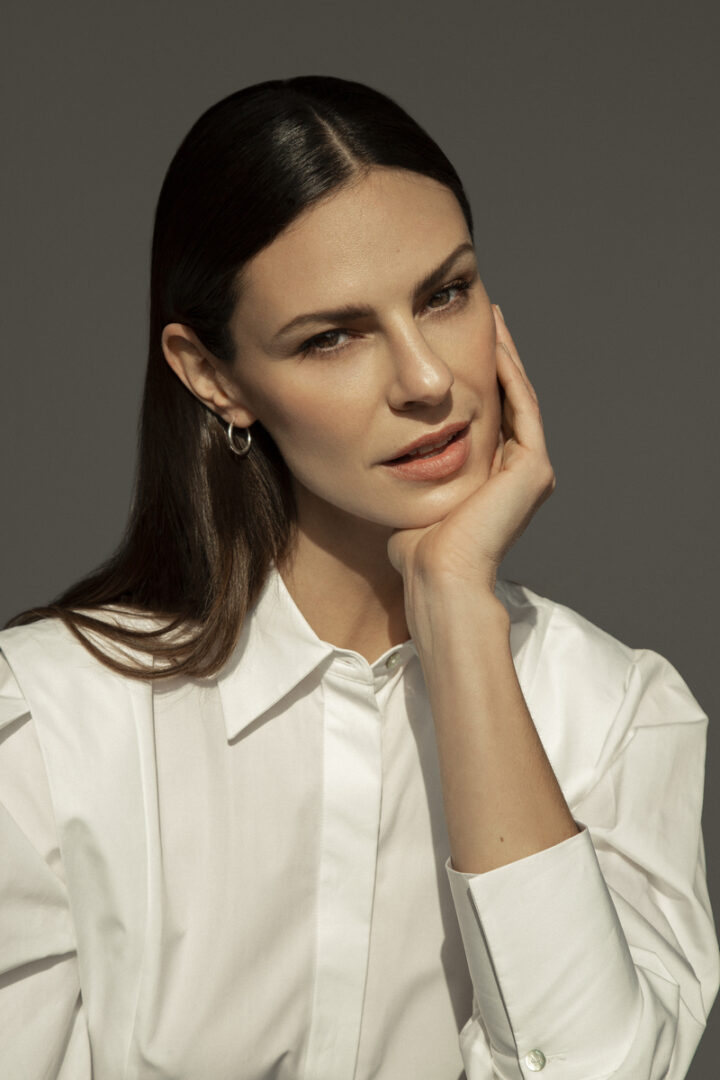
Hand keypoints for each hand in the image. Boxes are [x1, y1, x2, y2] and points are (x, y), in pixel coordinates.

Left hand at [387, 304, 555, 594]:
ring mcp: (531, 471)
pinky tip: (495, 344)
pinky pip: (522, 408)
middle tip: (484, 316)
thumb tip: (382, 451)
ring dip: (506, 356)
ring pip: (519, 398)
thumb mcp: (413, 495)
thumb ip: (412, 470)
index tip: (456, 344)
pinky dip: (510, 375)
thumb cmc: (415, 547)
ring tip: (492, 318)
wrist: (436, 574)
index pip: (488, 416)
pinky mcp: (533, 469)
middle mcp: (519, 474)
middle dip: (495, 358)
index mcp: (495, 480)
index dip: (475, 378)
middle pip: (508, 401)